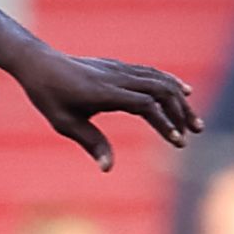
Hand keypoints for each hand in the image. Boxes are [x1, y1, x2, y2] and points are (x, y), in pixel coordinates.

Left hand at [8, 46, 198, 170]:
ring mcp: (119, 69)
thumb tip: (108, 169)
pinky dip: (170, 82)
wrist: (39, 64)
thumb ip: (91, 143)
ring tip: (193, 121)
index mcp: (104, 93)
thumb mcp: (65, 123)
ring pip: (159, 80)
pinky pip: (151, 73)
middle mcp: (116, 78)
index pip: (144, 105)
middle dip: (180, 112)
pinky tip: (183, 92)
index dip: (164, 122)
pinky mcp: (119, 66)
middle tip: (194, 134)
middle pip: (160, 91)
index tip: (177, 141)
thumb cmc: (49, 97)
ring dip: (179, 100)